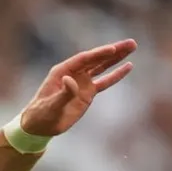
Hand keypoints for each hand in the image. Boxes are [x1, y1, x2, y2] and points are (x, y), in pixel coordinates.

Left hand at [18, 39, 136, 138]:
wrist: (39, 127)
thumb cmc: (40, 115)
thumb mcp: (50, 106)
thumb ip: (63, 94)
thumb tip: (71, 80)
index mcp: (62, 71)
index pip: (84, 59)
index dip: (99, 54)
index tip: (113, 49)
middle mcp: (73, 73)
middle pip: (96, 59)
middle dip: (113, 51)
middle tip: (131, 43)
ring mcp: (81, 82)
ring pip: (102, 67)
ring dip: (117, 58)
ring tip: (132, 47)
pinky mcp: (87, 93)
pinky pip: (104, 82)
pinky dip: (115, 75)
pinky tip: (128, 67)